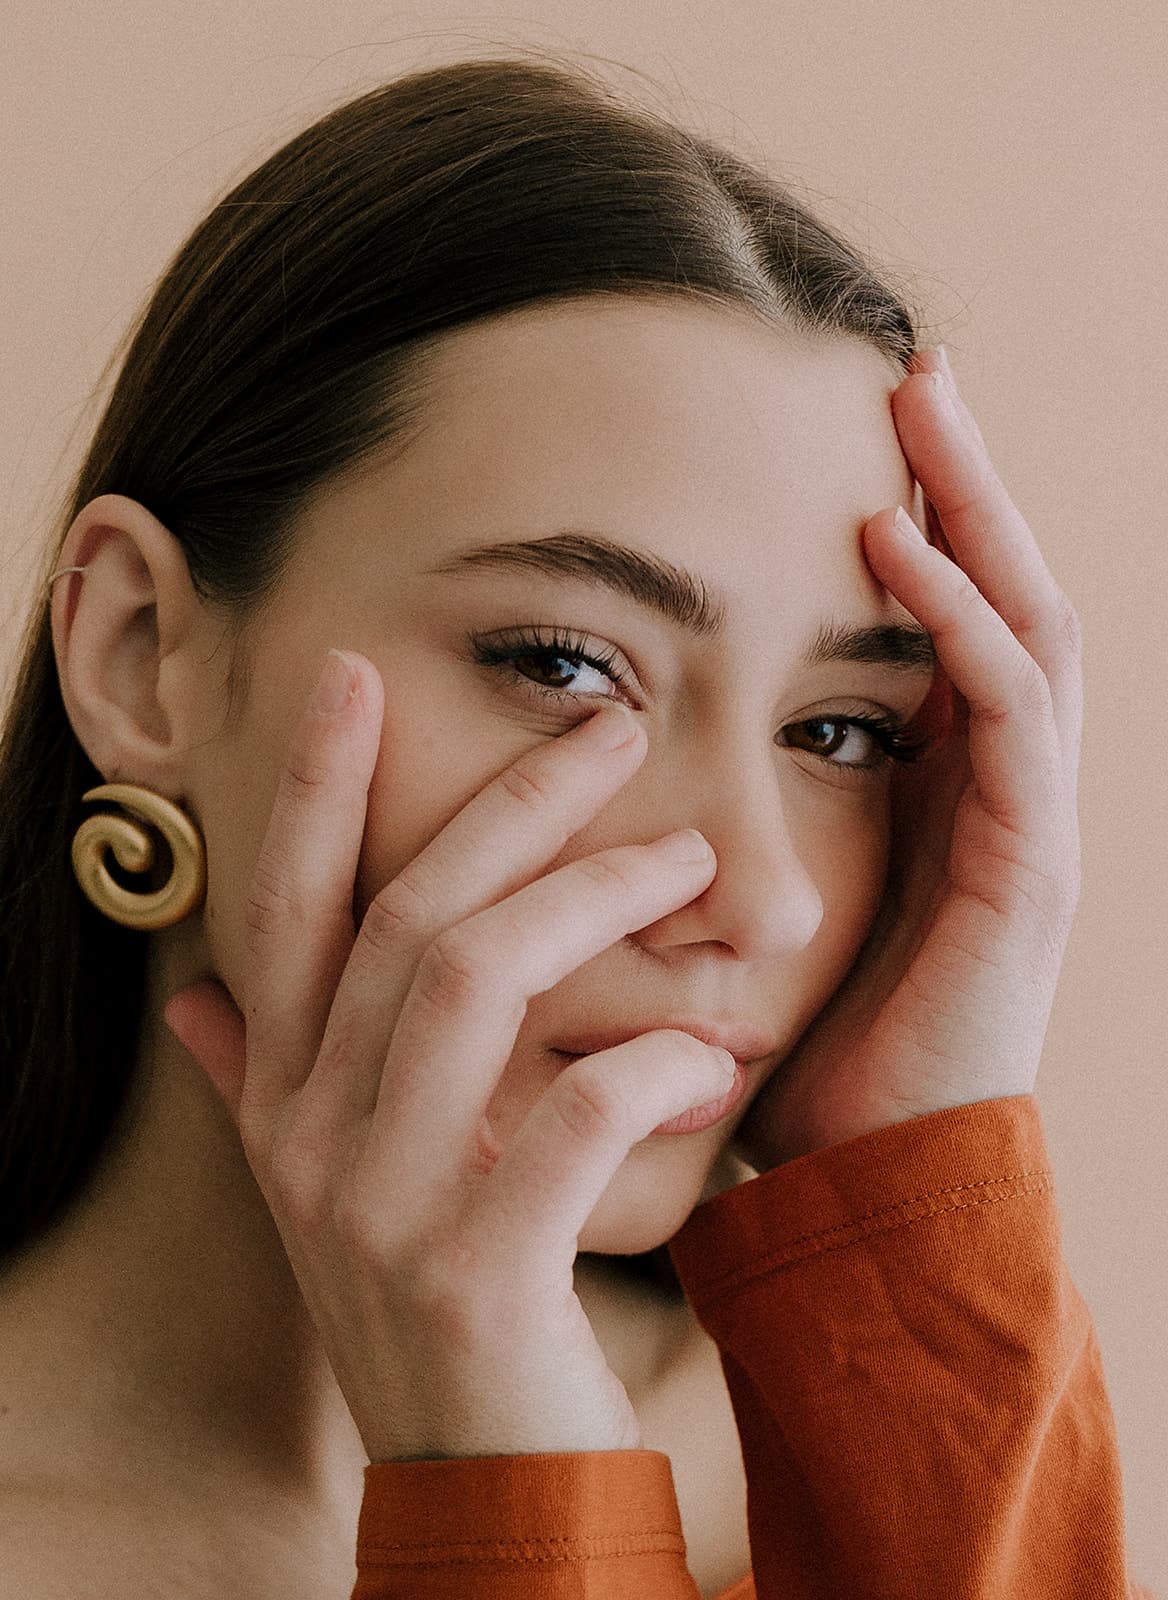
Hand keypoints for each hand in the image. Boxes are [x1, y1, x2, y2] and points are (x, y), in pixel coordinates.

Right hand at [162, 664, 731, 1461]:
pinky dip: (648, 1067)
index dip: (312, 787)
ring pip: (470, 979)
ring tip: (692, 864)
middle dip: (513, 807)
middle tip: (616, 732)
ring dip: (592, 902)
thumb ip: (262, 1082)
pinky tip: (713, 1061)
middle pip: (404, 914)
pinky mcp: (475, 1273)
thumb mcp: (334, 1185)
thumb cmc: (436, 1296)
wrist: (478, 1480)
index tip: (356, 676)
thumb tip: (194, 996)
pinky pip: (566, 1120)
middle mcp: (312, 1137)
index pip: (285, 907)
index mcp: (286, 1100)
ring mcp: (381, 1204)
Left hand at [733, 348, 1083, 1169]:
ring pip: (1024, 624)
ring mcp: (1023, 822)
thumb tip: (577, 765)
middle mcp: (989, 791)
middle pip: (995, 596)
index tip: (851, 430)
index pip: (940, 625)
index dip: (914, 523)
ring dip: (975, 511)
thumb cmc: (788, 1055)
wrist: (860, 1190)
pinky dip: (959, 620)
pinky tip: (897, 545)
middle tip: (910, 368)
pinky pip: (1013, 711)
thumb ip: (706, 827)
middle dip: (961, 481)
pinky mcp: (1030, 863)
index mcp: (929, 794)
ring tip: (922, 406)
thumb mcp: (744, 911)